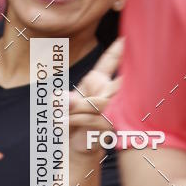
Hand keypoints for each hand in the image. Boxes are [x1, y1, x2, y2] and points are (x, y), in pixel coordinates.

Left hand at [68, 38, 123, 153]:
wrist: (77, 146)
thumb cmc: (74, 121)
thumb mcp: (65, 106)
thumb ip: (63, 99)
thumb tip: (65, 101)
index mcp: (100, 82)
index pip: (110, 63)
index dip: (118, 51)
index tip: (125, 39)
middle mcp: (111, 94)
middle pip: (110, 85)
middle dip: (87, 95)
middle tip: (63, 103)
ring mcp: (113, 110)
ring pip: (99, 102)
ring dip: (76, 108)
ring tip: (60, 114)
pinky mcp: (108, 126)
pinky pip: (92, 117)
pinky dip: (74, 119)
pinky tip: (61, 122)